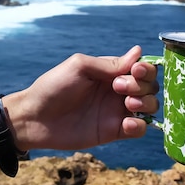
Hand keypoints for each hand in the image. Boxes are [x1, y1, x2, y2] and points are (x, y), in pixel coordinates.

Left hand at [5, 45, 158, 150]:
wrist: (35, 118)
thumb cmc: (53, 86)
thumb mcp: (79, 66)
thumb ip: (109, 64)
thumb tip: (138, 52)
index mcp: (111, 72)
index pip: (141, 68)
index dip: (144, 69)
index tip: (134, 71)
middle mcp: (117, 91)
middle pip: (150, 87)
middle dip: (142, 86)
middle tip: (119, 88)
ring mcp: (116, 111)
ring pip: (149, 107)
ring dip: (146, 104)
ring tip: (128, 105)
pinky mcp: (113, 131)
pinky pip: (138, 130)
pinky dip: (139, 126)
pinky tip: (125, 124)